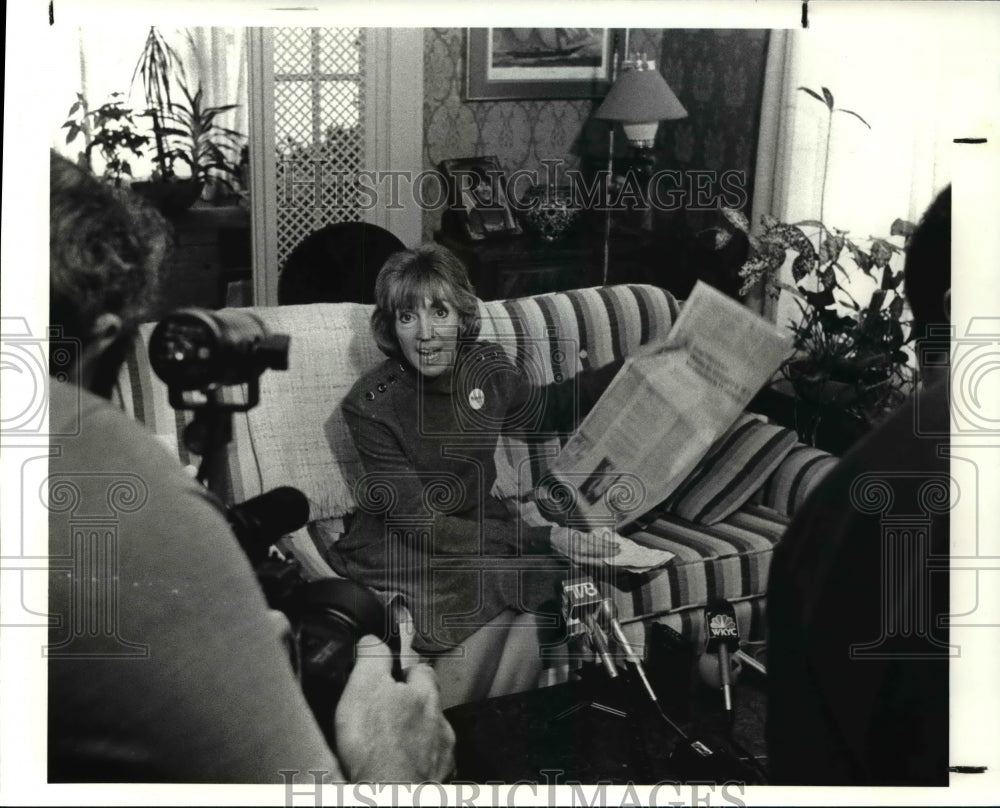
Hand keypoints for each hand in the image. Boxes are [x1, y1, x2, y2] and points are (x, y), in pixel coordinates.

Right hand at [334, 638, 455, 782]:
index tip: (391, 676)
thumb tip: (373, 640)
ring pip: (431, 738)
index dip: (405, 671)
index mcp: (424, 696)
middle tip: (386, 716)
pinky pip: (429, 768)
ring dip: (415, 739)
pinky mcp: (438, 782)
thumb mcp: (365, 687)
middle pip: (429, 705)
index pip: (422, 669)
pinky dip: (416, 766)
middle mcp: (440, 724)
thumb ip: (373, 657)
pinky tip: (399, 770)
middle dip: (411, 708)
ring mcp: (442, 755)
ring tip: (390, 747)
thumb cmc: (378, 748)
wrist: (392, 795)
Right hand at [549, 525, 621, 561]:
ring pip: (596, 561)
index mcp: (580, 546)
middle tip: (619, 550)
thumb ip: (589, 538)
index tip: (618, 545)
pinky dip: (598, 561)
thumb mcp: (577, 533)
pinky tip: (603, 559)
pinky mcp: (576, 563)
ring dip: (606, 558)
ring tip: (613, 555)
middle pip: (599, 555)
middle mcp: (580, 555)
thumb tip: (602, 540)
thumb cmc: (564, 534)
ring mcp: (577, 561)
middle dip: (610, 553)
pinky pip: (590, 563)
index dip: (609, 547)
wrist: (552, 540)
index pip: (599, 548)